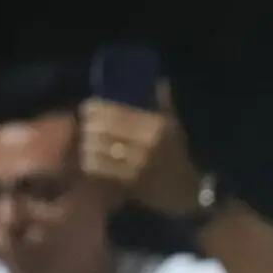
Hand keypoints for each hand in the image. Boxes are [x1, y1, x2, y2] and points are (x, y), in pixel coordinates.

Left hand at [80, 82, 205, 216]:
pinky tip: (91, 160)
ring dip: (86, 145)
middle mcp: (147, 143)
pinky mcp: (128, 183)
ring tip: (85, 143)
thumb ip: (163, 103)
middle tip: (84, 126)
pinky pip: (99, 169)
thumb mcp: (173, 126)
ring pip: (96, 149)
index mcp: (156, 125)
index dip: (94, 108)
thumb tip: (156, 81)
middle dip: (88, 127)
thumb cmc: (177, 155)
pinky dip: (90, 163)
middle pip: (101, 129)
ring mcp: (137, 164)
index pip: (115, 111)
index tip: (88, 108)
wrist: (187, 192)